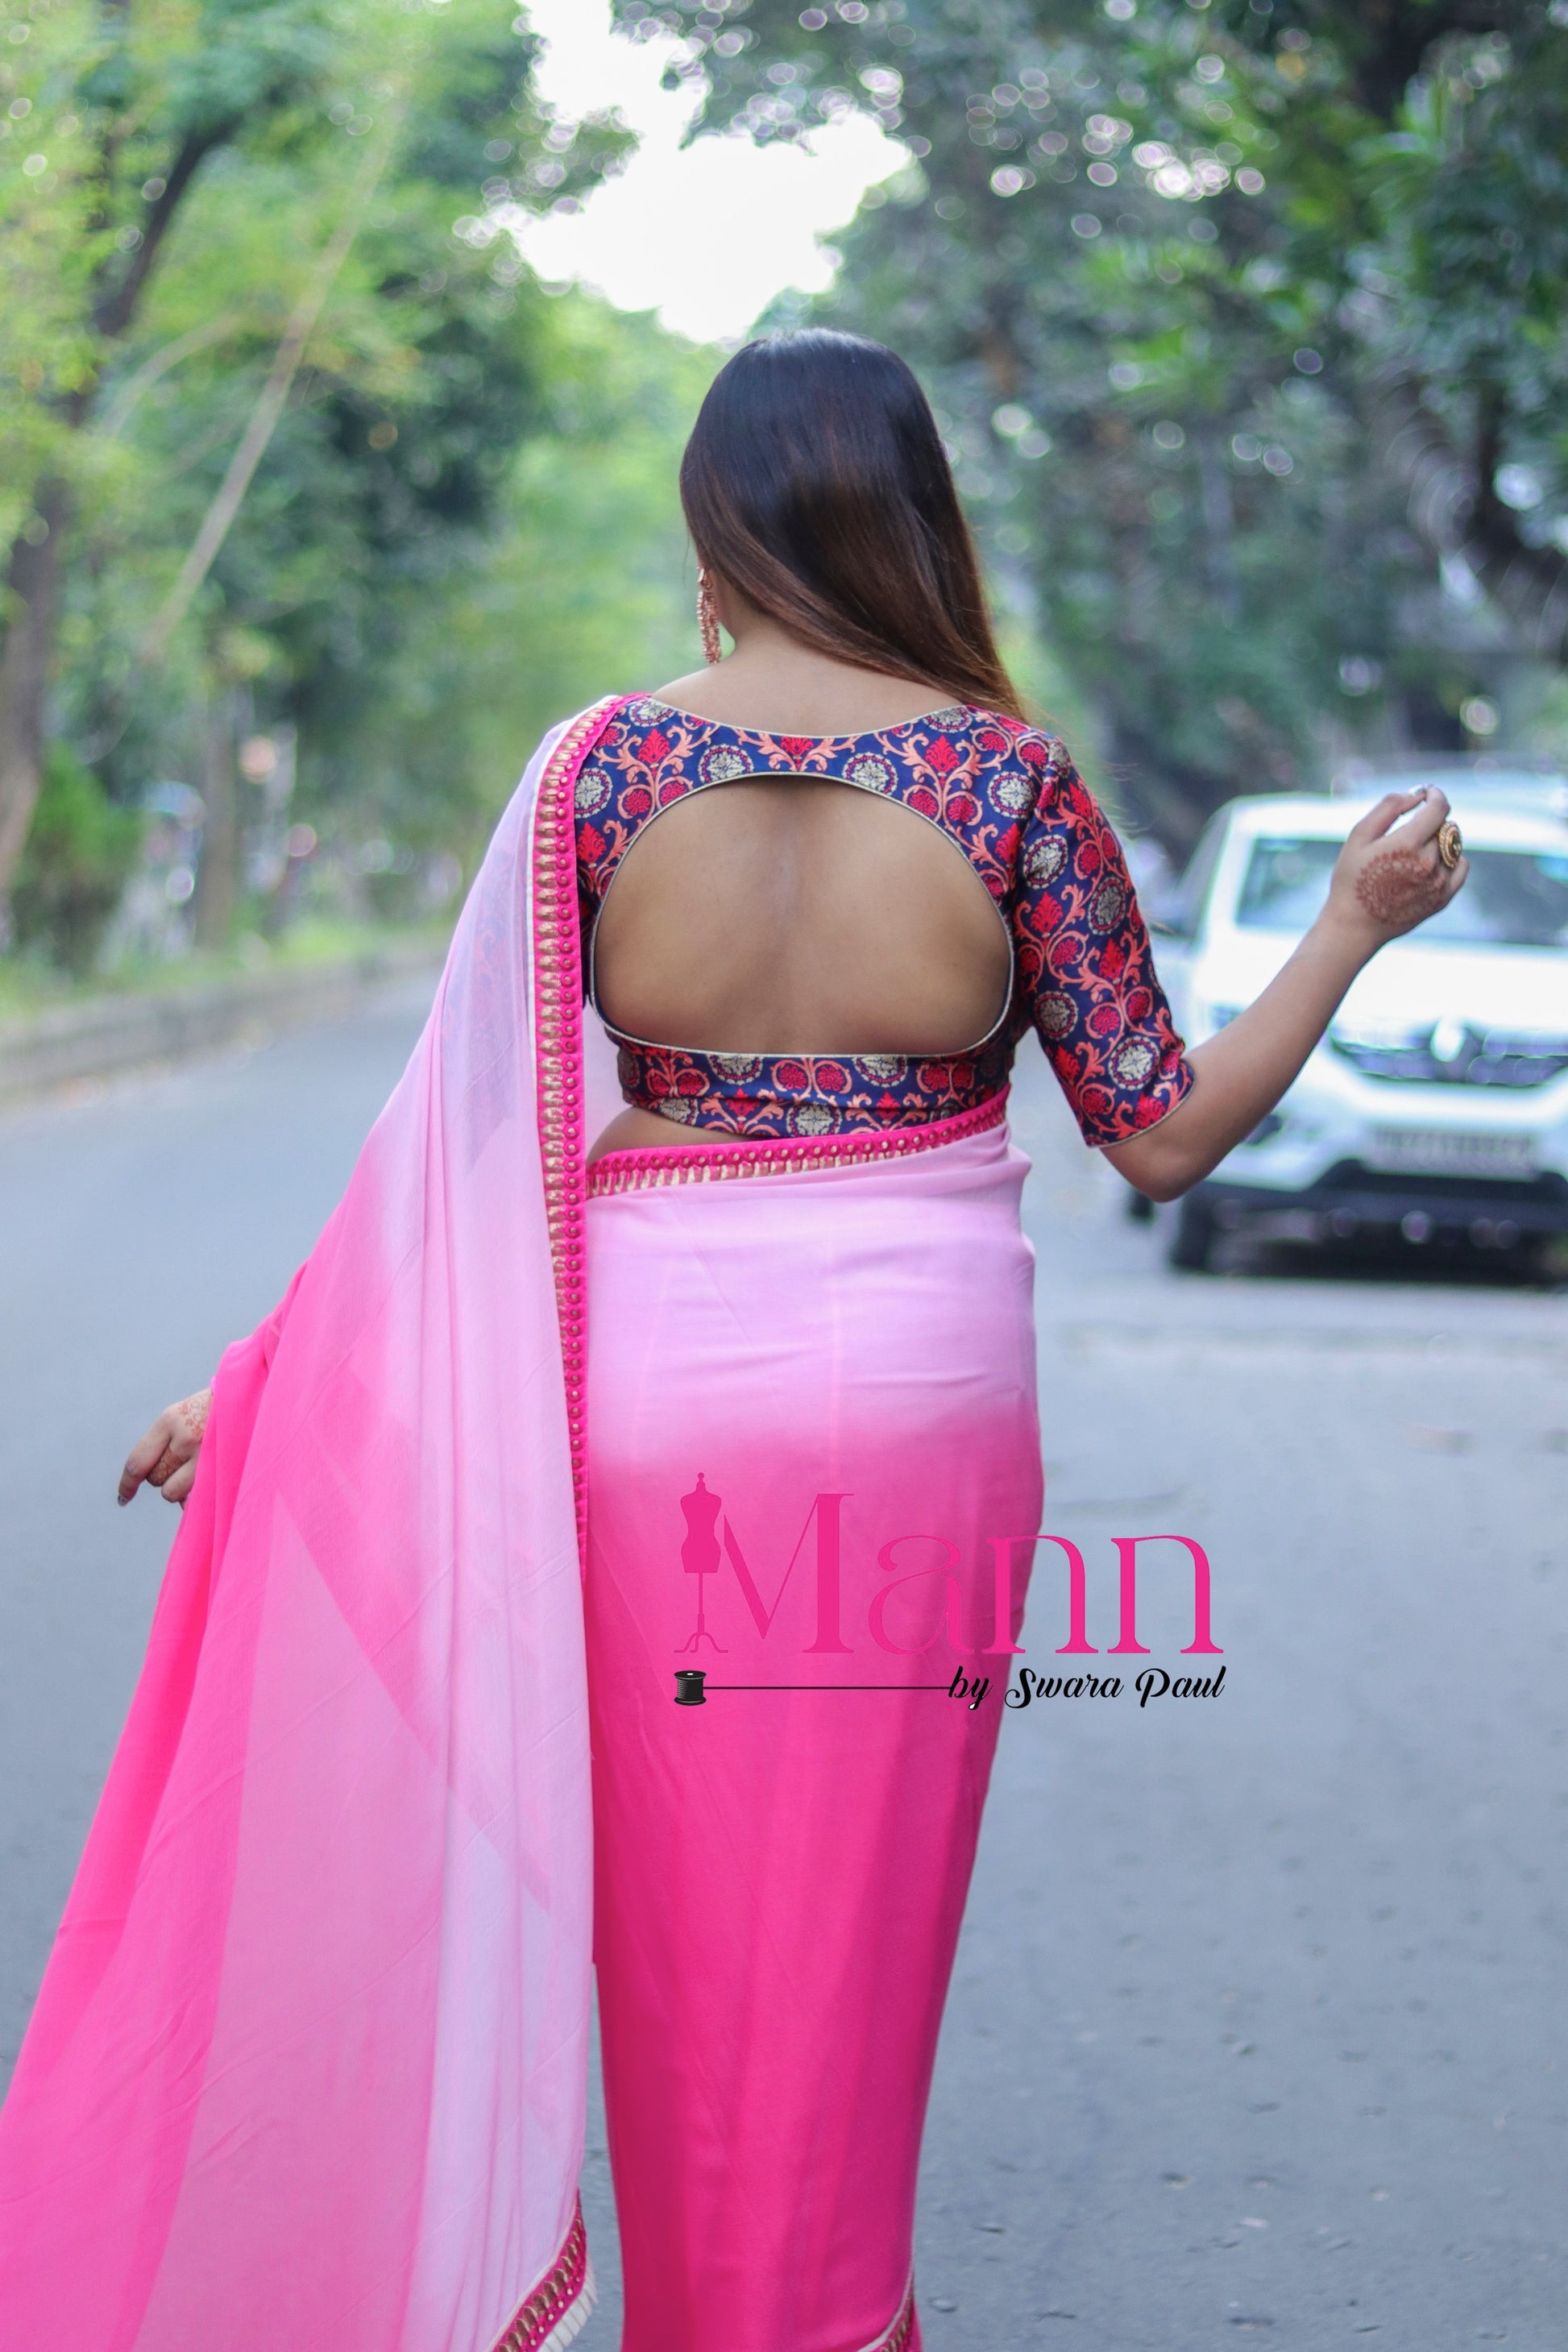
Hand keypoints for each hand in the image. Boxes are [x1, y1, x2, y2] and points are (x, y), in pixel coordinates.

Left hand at [118, 1388, 211, 1507]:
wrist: (252, 1398)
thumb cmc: (211, 1410)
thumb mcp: (181, 1415)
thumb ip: (163, 1442)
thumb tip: (148, 1480)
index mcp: (170, 1420)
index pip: (138, 1461)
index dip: (127, 1483)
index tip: (124, 1497)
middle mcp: (185, 1438)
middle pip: (155, 1478)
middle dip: (162, 1477)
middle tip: (180, 1462)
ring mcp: (205, 1455)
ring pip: (172, 1491)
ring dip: (179, 1488)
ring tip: (196, 1468)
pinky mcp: (222, 1468)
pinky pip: (194, 1498)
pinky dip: (194, 1496)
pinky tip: (205, 1480)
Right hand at [1321, 787, 1468, 954]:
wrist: (1354, 926)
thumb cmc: (1351, 879)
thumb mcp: (1359, 837)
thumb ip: (1388, 808)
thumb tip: (1417, 795)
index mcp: (1407, 844)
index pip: (1439, 808)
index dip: (1436, 795)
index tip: (1429, 793)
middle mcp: (1428, 863)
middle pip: (1444, 825)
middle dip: (1430, 821)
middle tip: (1410, 829)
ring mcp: (1438, 882)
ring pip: (1453, 845)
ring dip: (1440, 840)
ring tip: (1416, 850)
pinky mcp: (1443, 898)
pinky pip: (1461, 866)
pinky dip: (1453, 859)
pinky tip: (1433, 862)